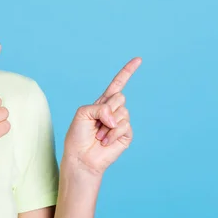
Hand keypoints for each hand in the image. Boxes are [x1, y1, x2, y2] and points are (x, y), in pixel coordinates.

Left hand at [63, 57, 141, 176]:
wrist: (81, 157)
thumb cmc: (78, 135)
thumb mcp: (82, 113)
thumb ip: (99, 108)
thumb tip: (116, 118)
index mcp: (102, 102)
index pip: (117, 84)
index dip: (128, 72)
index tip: (138, 59)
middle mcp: (113, 110)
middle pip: (120, 97)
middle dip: (107, 109)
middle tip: (96, 123)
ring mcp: (120, 122)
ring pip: (122, 112)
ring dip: (107, 125)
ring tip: (99, 134)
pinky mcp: (126, 135)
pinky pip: (124, 126)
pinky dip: (112, 134)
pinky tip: (105, 141)